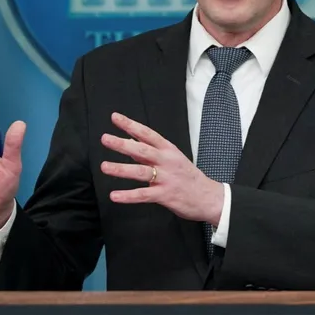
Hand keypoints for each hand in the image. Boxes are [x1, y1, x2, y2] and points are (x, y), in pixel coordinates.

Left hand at [100, 112, 223, 224]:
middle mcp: (167, 162)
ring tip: (104, 166)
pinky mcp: (165, 195)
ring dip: (121, 169)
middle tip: (105, 139)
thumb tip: (130, 142)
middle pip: (142, 150)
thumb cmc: (188, 177)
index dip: (131, 125)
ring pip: (141, 172)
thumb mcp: (173, 158)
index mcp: (168, 150)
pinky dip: (128, 196)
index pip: (147, 134)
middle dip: (122, 144)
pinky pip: (144, 195)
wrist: (209, 197)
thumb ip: (151, 151)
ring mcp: (166, 178)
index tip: (115, 118)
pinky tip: (114, 196)